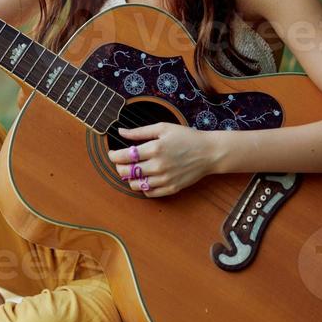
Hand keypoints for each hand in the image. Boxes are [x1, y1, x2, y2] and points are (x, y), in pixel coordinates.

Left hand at [106, 123, 220, 197]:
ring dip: (129, 178)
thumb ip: (140, 132)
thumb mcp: (163, 128)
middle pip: (127, 172)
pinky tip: (145, 178)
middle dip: (119, 167)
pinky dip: (142, 187)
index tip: (112, 154)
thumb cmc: (186, 137)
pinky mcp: (171, 188)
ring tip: (133, 171)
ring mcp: (165, 179)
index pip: (124, 156)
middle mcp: (158, 166)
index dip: (113, 156)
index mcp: (155, 149)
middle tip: (121, 162)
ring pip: (135, 185)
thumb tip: (121, 132)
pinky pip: (149, 193)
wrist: (209, 152)